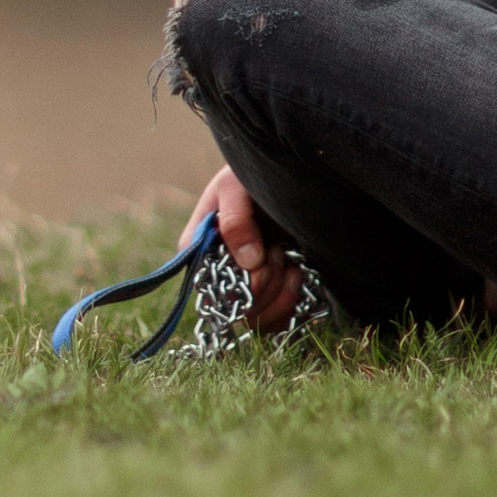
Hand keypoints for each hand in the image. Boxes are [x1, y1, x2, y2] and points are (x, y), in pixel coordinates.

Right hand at [184, 165, 302, 335]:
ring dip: (279, 291)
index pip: (210, 290)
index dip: (238, 282)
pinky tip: (297, 272)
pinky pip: (276, 320)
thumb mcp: (235, 186)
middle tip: (277, 250)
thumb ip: (235, 219)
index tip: (260, 256)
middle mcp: (218, 275)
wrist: (281, 178)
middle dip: (265, 283)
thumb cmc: (249, 176)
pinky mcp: (269, 292)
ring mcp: (245, 285)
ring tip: (286, 256)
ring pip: (258, 319)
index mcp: (200, 251)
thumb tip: (248, 262)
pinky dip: (291, 300)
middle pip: (237, 309)